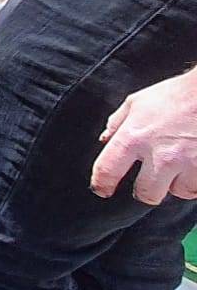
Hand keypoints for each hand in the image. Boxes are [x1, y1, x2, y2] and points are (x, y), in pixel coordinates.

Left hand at [91, 71, 196, 203]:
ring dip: (177, 183)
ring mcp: (186, 163)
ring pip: (177, 192)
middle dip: (147, 190)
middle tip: (151, 179)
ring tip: (179, 163)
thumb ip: (118, 122)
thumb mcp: (137, 102)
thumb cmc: (176, 95)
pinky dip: (195, 180)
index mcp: (134, 137)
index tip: (103, 189)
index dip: (102, 184)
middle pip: (146, 194)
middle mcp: (159, 155)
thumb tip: (105, 140)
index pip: (107, 171)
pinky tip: (194, 164)